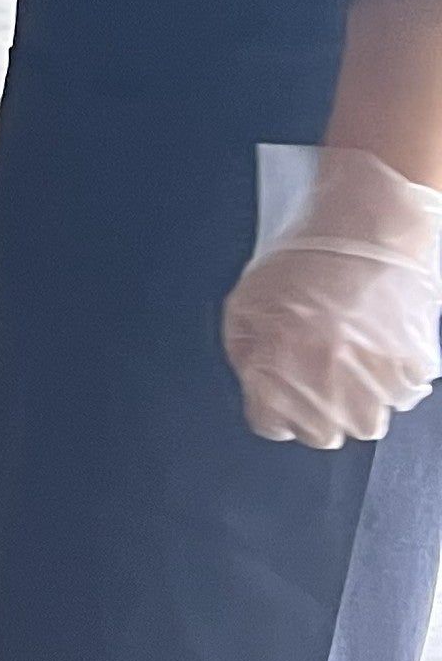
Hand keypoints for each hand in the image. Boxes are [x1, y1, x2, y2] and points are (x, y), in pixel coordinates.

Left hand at [223, 144, 441, 449]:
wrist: (367, 227)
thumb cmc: (304, 258)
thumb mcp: (247, 302)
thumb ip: (246, 353)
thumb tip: (257, 388)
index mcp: (280, 359)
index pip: (271, 424)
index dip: (273, 409)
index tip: (278, 397)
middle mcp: (329, 374)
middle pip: (323, 433)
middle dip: (313, 411)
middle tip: (315, 377)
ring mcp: (376, 374)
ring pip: (366, 422)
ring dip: (355, 400)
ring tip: (349, 361)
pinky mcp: (415, 365)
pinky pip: (403, 397)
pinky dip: (392, 381)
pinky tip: (378, 348)